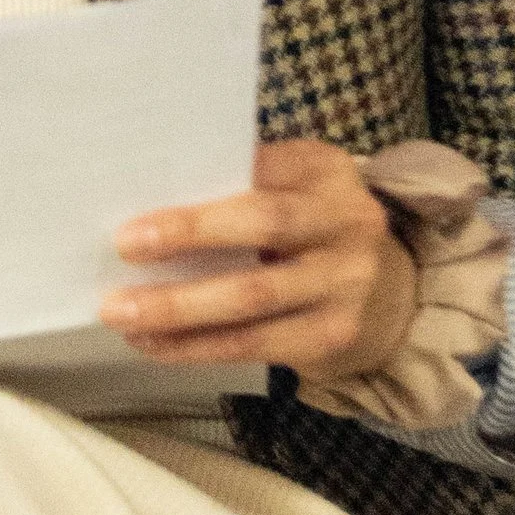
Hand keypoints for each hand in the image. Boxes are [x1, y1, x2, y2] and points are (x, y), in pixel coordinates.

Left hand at [101, 138, 419, 383]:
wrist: (392, 297)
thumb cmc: (315, 232)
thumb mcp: (298, 189)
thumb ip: (244, 184)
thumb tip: (151, 196)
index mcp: (327, 171)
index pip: (262, 167)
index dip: (206, 184)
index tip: (140, 203)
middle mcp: (346, 222)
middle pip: (263, 224)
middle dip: (189, 234)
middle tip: (125, 246)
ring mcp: (344, 283)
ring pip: (251, 296)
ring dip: (178, 308)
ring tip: (123, 311)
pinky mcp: (332, 336)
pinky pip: (253, 345)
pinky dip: (196, 347)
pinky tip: (155, 344)